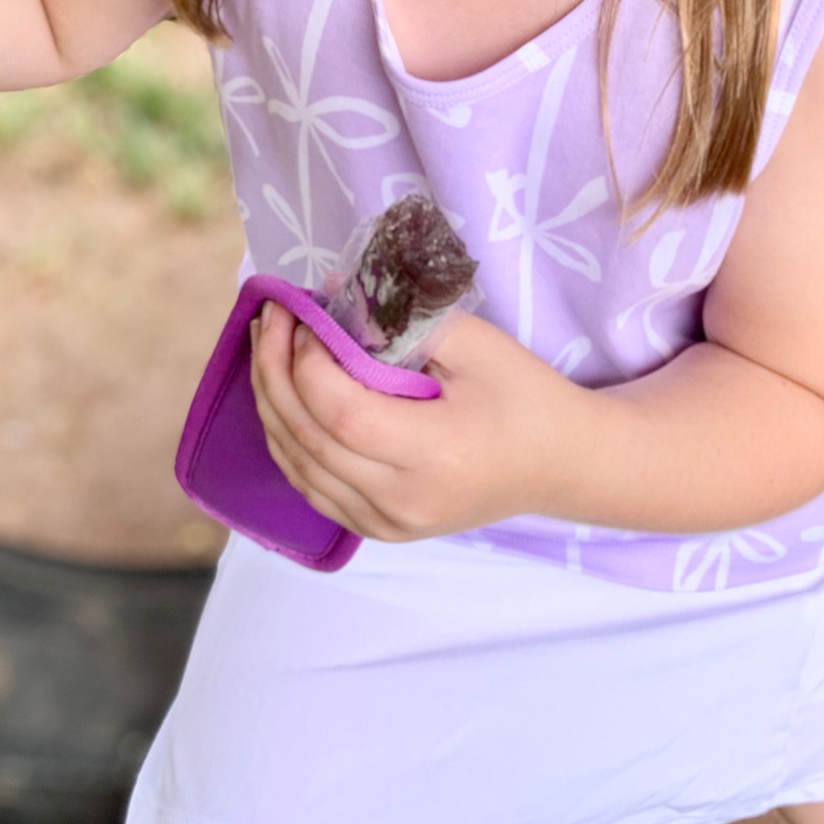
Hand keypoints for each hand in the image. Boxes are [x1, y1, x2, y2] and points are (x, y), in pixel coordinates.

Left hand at [249, 301, 580, 541]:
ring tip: (264, 348)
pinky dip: (287, 442)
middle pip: (309, 441)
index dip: (309, 364)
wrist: (559, 463)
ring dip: (271, 405)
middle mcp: (402, 500)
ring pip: (299, 468)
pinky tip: (282, 398)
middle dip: (276, 372)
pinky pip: (312, 488)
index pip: (344, 414)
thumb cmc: (523, 394)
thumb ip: (403, 319)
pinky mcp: (380, 529)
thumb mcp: (477, 344)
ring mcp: (388, 523)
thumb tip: (332, 294)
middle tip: (267, 317)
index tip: (303, 316)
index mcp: (435, 454)